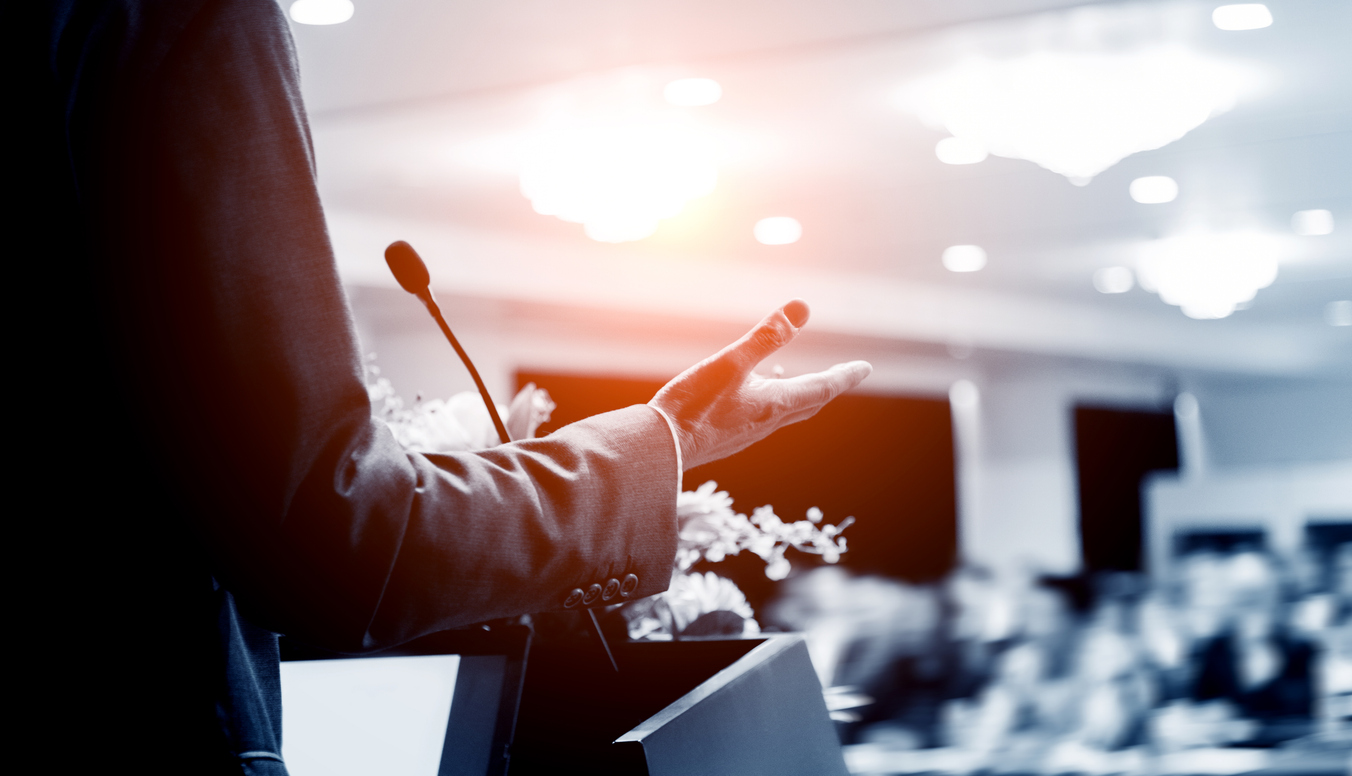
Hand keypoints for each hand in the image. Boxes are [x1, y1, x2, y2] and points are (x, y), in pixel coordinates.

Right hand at [650, 299, 871, 469]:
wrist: (661, 451)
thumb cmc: (693, 406)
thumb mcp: (730, 363)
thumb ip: (766, 337)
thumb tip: (802, 307)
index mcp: (774, 404)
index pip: (822, 388)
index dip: (845, 375)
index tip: (865, 367)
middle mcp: (767, 422)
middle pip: (809, 402)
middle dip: (828, 385)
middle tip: (845, 374)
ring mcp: (749, 433)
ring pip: (787, 411)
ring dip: (801, 393)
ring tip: (801, 378)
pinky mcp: (730, 438)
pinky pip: (764, 417)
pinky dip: (774, 401)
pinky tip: (754, 393)